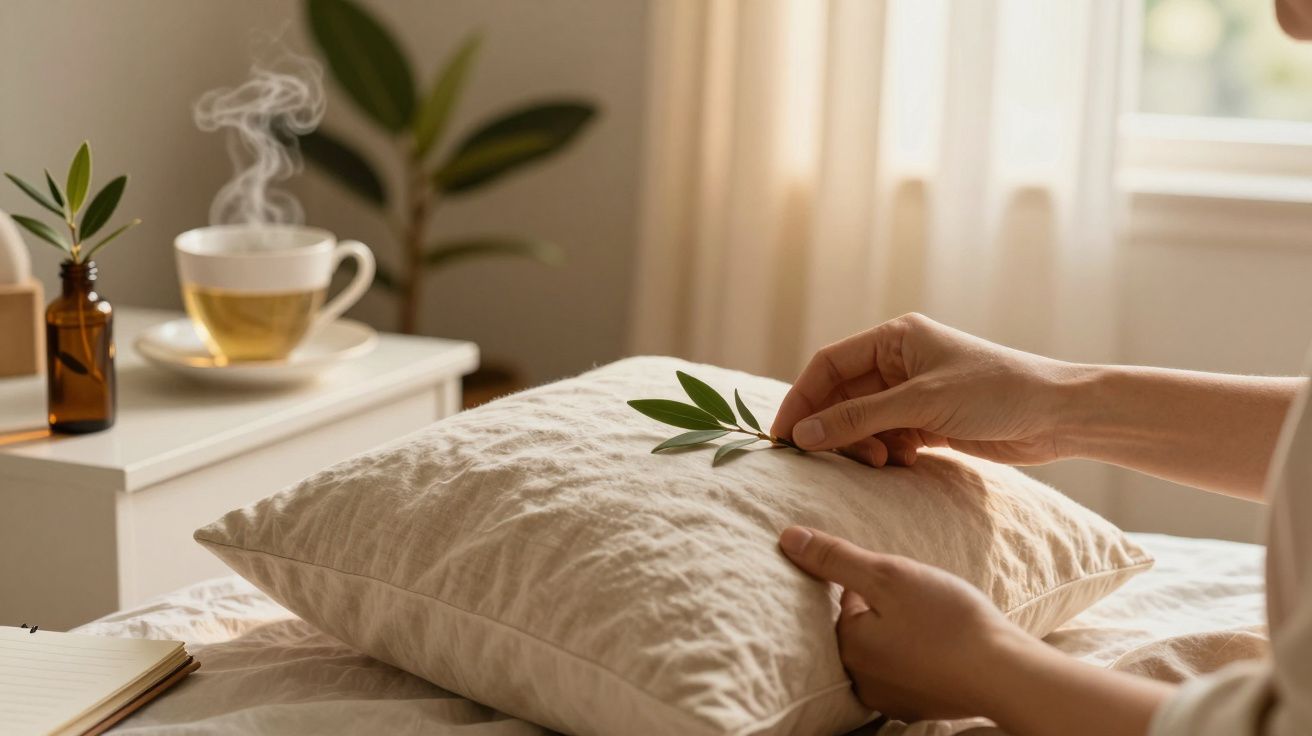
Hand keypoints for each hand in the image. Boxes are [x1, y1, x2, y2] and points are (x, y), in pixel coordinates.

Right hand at [771, 313, 1078, 466]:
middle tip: (821, 461)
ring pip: (862, 423)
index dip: (801, 399)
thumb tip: (802, 436)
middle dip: (832, 429)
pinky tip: (904, 464)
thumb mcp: (921, 403)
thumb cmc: (996, 392)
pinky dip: (886, 455)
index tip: (783, 437)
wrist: (1058, 416)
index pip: (828, 365)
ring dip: (862, 446)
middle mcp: (899, 362)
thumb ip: (858, 419)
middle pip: (841, 397)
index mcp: (895, 338)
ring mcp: (913, 393)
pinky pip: (887, 439)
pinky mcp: (928, 422)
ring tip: (881, 463)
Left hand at [779, 526, 1174, 733]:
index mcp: (848, 647)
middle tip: (923, 602)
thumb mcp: (888, 574)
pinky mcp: (918, 707)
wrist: (1008, 674)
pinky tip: (943, 646)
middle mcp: (860, 680)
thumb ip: (835, 558)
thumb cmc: (948, 620)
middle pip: (861, 628)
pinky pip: (908, 671)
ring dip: (903, 632)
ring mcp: (890, 698)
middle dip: (886, 609)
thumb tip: (785, 538)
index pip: (843, 602)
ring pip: (885, 649)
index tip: (902, 582)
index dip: (874, 583)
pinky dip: (921, 656)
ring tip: (934, 621)